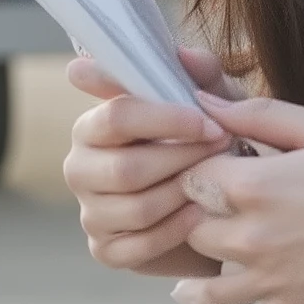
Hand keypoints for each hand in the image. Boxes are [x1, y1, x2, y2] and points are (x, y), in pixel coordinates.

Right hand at [63, 46, 242, 277]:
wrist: (211, 197)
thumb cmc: (203, 138)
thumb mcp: (210, 100)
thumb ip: (200, 72)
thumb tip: (185, 53)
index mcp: (95, 124)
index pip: (115, 117)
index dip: (164, 120)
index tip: (206, 121)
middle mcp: (81, 167)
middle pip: (125, 169)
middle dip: (182, 159)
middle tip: (221, 149)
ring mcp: (91, 211)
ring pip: (136, 208)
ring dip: (184, 193)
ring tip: (215, 179)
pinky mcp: (106, 250)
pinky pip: (139, 246)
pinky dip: (176, 230)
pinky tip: (200, 212)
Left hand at [169, 90, 303, 303]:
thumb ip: (259, 114)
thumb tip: (205, 102)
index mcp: (258, 185)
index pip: (189, 176)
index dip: (197, 163)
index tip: (214, 158)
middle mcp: (254, 237)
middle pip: (190, 228)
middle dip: (200, 212)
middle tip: (223, 199)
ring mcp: (273, 280)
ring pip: (205, 287)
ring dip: (208, 265)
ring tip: (223, 246)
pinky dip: (242, 302)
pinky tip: (254, 280)